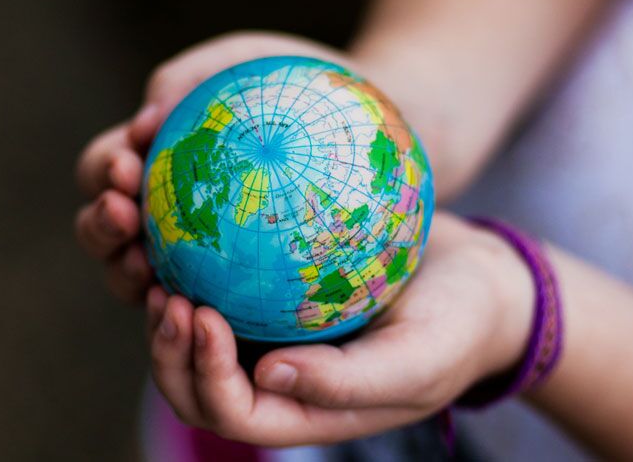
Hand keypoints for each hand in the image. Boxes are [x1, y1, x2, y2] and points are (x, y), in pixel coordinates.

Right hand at [74, 31, 361, 302]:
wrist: (359, 124)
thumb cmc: (292, 86)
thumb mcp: (241, 61)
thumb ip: (189, 77)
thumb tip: (147, 119)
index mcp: (150, 162)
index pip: (106, 171)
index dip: (102, 173)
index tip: (128, 167)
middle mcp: (156, 212)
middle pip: (101, 232)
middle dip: (100, 229)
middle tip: (125, 216)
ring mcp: (185, 255)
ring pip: (135, 279)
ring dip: (129, 277)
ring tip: (153, 272)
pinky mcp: (226, 291)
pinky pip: (197, 309)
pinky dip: (188, 312)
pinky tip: (207, 309)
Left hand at [146, 212, 534, 446]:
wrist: (476, 281)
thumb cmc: (456, 328)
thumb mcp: (419, 360)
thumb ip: (350, 384)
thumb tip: (268, 378)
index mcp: (306, 409)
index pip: (233, 410)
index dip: (202, 372)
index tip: (200, 310)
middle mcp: (280, 378)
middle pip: (198, 382)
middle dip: (167, 348)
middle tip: (162, 291)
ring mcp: (277, 335)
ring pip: (200, 336)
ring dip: (170, 311)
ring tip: (156, 262)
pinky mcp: (280, 293)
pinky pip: (228, 284)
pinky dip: (200, 265)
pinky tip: (193, 221)